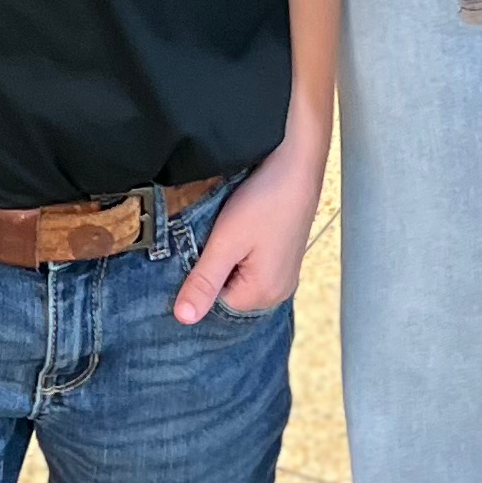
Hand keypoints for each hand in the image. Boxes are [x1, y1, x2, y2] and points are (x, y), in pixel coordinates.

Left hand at [173, 116, 330, 323]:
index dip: (201, 275)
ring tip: (230, 226)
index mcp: (264, 294)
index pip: (215, 303)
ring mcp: (285, 274)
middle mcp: (278, 292)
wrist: (297, 164)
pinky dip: (241, 249)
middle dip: (215, 266)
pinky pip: (253, 265)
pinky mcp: (285, 256)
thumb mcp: (226, 241)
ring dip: (227, 256)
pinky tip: (242, 225)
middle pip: (229, 292)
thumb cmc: (264, 201)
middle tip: (215, 232)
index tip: (202, 244)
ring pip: (240, 276)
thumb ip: (204, 281)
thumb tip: (183, 319)